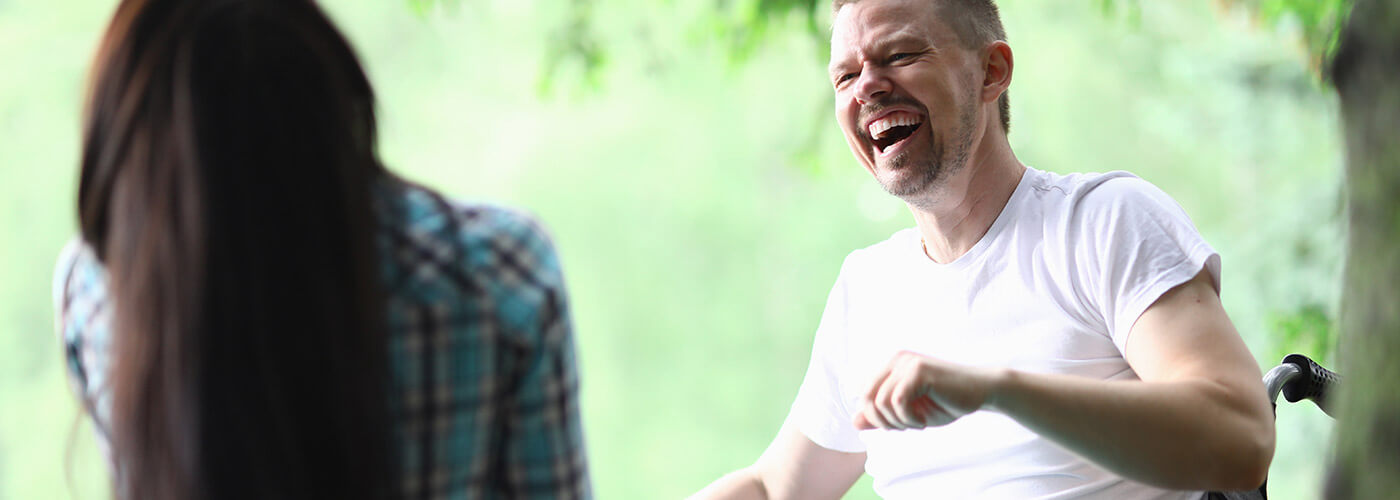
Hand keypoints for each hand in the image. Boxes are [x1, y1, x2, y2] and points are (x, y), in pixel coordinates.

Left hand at [853, 351, 1002, 430]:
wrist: (982, 392)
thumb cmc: (946, 402)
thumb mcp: (909, 413)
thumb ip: (882, 416)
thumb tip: (854, 422)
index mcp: (891, 366)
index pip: (864, 395)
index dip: (876, 418)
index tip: (899, 425)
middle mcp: (895, 360)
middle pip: (866, 398)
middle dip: (883, 421)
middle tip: (906, 427)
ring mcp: (906, 363)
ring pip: (881, 402)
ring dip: (899, 422)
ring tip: (919, 423)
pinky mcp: (918, 370)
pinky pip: (897, 401)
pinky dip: (909, 418)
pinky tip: (924, 420)